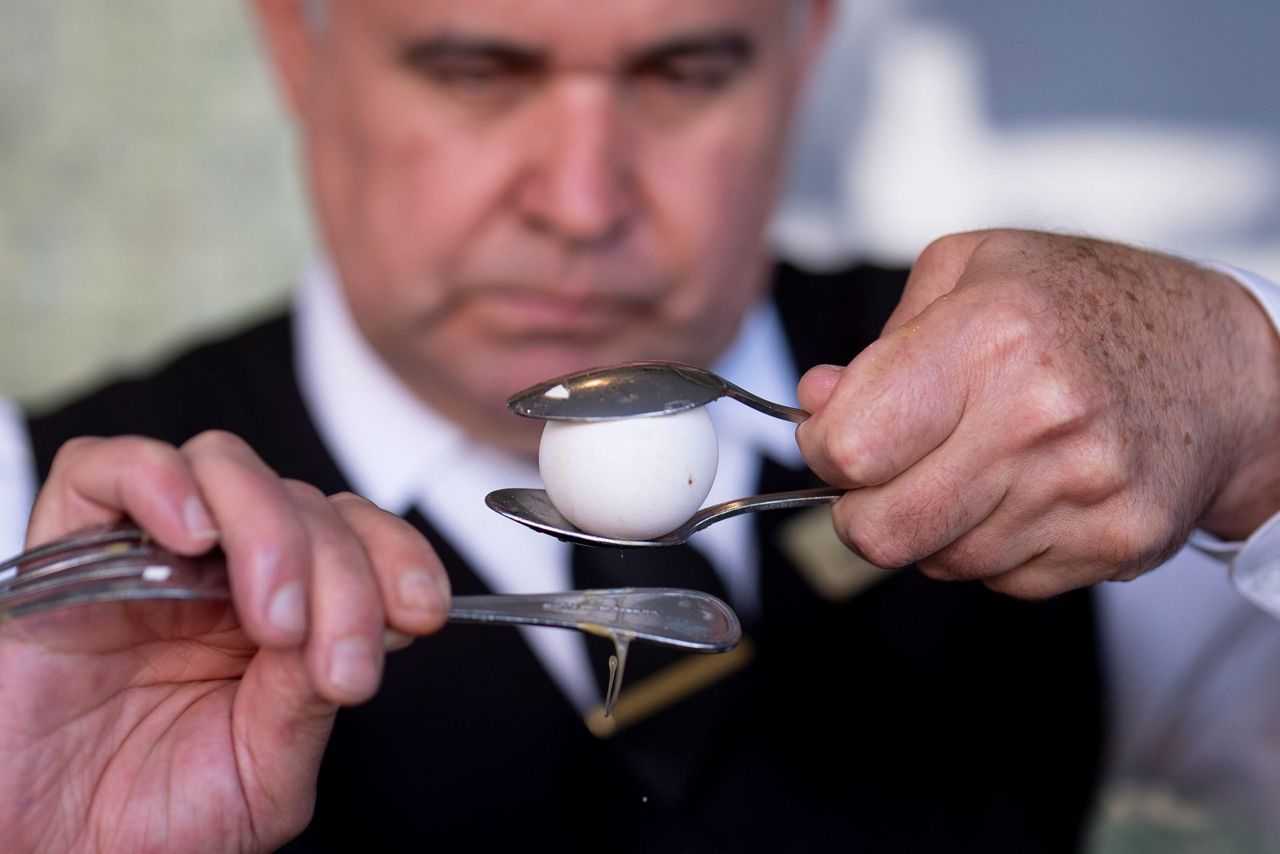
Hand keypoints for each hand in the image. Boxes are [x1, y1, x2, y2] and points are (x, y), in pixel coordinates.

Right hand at [0, 431, 450, 851]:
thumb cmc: (146, 827)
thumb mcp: (264, 772)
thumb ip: (307, 699)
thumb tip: (359, 630)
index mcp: (277, 617)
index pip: (355, 536)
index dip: (398, 556)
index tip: (420, 611)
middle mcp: (218, 575)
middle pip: (304, 502)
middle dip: (344, 575)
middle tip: (335, 660)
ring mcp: (144, 558)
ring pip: (226, 465)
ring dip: (272, 532)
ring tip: (273, 621)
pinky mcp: (63, 553)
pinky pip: (106, 469)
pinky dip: (160, 483)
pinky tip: (190, 537)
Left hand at [796, 229, 1279, 597]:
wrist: (1224, 365)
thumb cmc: (1088, 305)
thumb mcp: (974, 269)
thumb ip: (880, 342)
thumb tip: (814, 402)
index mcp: (990, 335)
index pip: (849, 447)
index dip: (822, 449)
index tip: (835, 437)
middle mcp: (1037, 418)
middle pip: (880, 530)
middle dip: (860, 509)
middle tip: (884, 474)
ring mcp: (1081, 490)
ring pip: (938, 562)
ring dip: (932, 527)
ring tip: (974, 466)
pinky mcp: (1114, 544)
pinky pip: (1000, 581)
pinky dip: (990, 546)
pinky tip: (1023, 491)